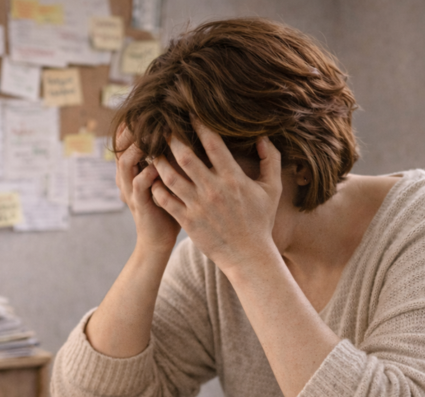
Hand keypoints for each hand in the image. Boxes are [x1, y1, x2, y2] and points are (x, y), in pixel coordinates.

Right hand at [115, 125, 180, 254]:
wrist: (159, 241)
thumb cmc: (170, 207)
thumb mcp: (169, 179)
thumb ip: (173, 159)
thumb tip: (191, 134)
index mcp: (134, 170)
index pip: (127, 141)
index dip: (133, 125)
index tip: (149, 108)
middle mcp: (128, 178)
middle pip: (121, 147)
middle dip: (131, 131)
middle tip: (147, 115)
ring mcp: (131, 191)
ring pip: (125, 164)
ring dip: (137, 149)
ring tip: (150, 135)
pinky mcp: (140, 205)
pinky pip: (139, 186)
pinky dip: (146, 174)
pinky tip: (158, 165)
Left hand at [151, 118, 282, 272]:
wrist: (249, 256)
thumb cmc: (260, 221)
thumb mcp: (272, 189)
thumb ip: (271, 160)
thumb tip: (262, 137)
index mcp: (233, 178)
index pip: (213, 144)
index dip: (199, 125)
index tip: (189, 112)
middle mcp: (213, 190)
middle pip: (185, 156)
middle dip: (172, 138)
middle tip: (162, 126)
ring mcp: (198, 206)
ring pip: (170, 176)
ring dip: (158, 161)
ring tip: (151, 150)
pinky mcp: (187, 221)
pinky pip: (165, 199)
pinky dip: (155, 187)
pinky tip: (151, 178)